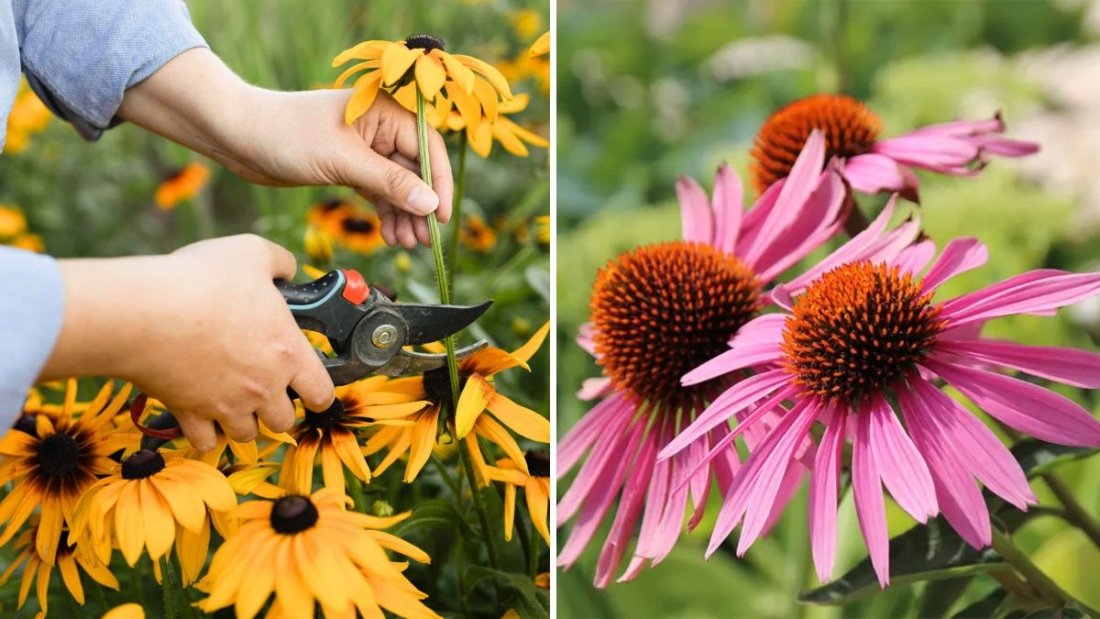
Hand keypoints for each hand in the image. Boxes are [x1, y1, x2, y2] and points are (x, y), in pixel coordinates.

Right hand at [42, 235, 334, 450]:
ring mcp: (226, 406)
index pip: (322, 393)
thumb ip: (280, 262)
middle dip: (277, 408)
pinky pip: (205, 441)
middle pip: (284, 420)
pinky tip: (201, 413)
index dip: (319, 393)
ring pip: (246, 434)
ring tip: (232, 400)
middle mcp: (263, 388)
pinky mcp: (189, 414)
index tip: (310, 388)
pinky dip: (205, 433)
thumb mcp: (252, 252)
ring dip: (243, 421)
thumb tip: (289, 271)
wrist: (145, 312)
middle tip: (264, 389)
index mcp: (287, 353)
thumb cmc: (202, 281)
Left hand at [118, 49, 452, 248]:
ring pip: (399, 184)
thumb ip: (390, 183)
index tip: (441, 218)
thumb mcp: (343, 161)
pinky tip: (389, 234)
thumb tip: (430, 204)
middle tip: (425, 240)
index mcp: (386, 110)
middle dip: (421, 206)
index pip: (429, 148)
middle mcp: (381, 126)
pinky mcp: (349, 164)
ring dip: (404, 214)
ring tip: (406, 243)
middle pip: (417, 170)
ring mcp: (366, 146)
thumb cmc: (287, 134)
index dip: (439, 185)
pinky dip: (385, 211)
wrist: (237, 135)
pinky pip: (379, 190)